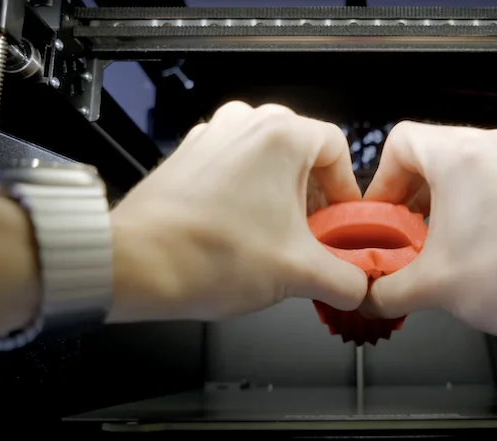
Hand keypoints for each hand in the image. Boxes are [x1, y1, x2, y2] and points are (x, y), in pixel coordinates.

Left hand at [108, 102, 367, 321]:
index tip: (343, 223)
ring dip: (280, 196)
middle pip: (303, 153)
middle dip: (314, 197)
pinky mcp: (188, 155)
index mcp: (281, 135)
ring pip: (267, 160)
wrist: (135, 264)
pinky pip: (234, 166)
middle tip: (313, 237)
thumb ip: (346, 280)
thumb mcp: (298, 274)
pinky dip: (248, 194)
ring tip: (276, 238)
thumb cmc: (210, 255)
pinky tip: (241, 232)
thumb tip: (361, 287)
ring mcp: (212, 135)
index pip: (338, 148)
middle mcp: (246, 123)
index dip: (347, 190)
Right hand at [363, 121, 496, 346]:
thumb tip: (369, 296)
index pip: (399, 142)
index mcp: (461, 155)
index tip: (381, 216)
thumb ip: (387, 290)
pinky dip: (470, 206)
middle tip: (402, 237)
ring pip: (461, 167)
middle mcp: (493, 145)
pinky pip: (490, 180)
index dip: (381, 181)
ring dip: (439, 203)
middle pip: (429, 154)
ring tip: (435, 247)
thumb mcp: (434, 288)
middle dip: (408, 197)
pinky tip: (470, 247)